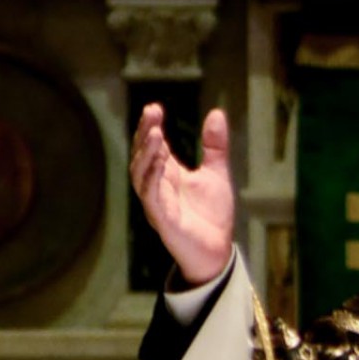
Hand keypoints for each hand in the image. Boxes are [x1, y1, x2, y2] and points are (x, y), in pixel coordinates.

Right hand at [129, 103, 235, 286]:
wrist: (218, 251)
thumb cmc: (212, 215)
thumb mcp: (217, 173)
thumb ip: (215, 146)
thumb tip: (216, 112)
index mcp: (167, 174)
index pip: (153, 146)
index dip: (151, 127)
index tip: (155, 108)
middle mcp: (157, 186)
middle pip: (142, 156)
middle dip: (145, 134)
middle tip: (152, 113)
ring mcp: (157, 203)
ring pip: (141, 175)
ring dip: (147, 153)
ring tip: (156, 134)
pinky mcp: (162, 219)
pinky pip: (151, 197)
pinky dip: (152, 178)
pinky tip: (159, 161)